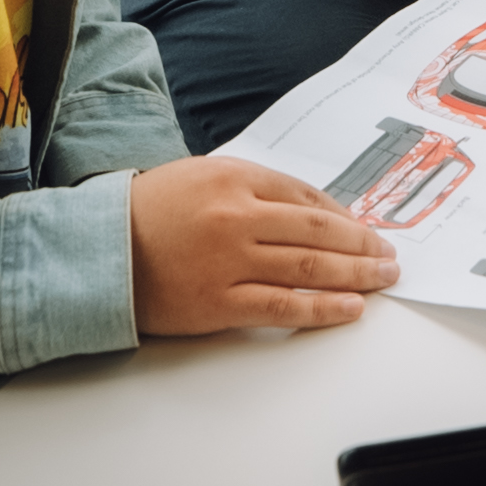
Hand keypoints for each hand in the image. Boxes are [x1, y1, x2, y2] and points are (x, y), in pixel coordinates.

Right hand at [127, 156, 397, 335]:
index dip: (345, 216)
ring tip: (383, 278)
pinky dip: (323, 308)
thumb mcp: (202, 177)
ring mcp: (229, 262)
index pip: (307, 197)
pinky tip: (351, 308)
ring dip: (357, 274)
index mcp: (234, 177)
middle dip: (364, 245)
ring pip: (310, 267)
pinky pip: (285, 307)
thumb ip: (254, 189)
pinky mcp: (219, 304)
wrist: (96, 252)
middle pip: (319, 232)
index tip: (366, 228)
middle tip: (389, 255)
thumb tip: (312, 213)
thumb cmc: (148, 213)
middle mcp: (237, 216)